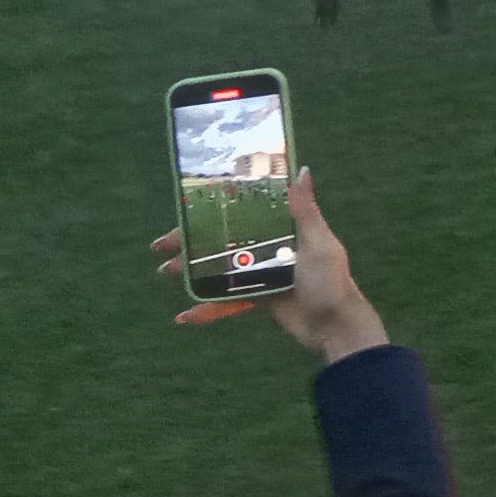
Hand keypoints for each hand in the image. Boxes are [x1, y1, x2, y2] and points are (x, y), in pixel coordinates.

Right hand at [151, 169, 390, 357]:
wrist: (334, 327)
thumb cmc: (330, 282)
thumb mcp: (319, 243)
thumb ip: (306, 211)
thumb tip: (302, 169)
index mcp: (285, 230)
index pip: (243, 215)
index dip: (215, 213)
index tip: (185, 210)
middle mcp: (271, 249)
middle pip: (225, 241)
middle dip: (193, 243)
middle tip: (161, 246)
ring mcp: (263, 274)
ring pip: (221, 269)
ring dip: (193, 271)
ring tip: (166, 271)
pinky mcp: (259, 298)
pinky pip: (228, 301)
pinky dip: (208, 309)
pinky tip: (185, 317)